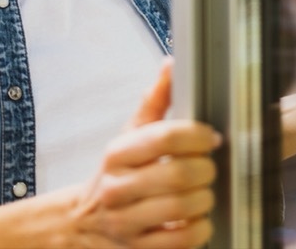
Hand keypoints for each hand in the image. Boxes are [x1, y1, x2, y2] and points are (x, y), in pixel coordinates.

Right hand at [68, 59, 220, 248]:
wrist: (83, 221)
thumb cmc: (118, 173)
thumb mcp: (130, 135)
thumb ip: (154, 101)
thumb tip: (171, 64)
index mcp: (117, 153)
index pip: (163, 137)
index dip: (196, 135)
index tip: (211, 137)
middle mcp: (117, 188)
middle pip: (178, 175)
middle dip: (205, 170)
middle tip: (209, 167)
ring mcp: (126, 223)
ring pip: (183, 208)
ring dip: (205, 199)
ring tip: (204, 192)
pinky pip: (182, 241)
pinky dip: (200, 228)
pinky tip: (198, 218)